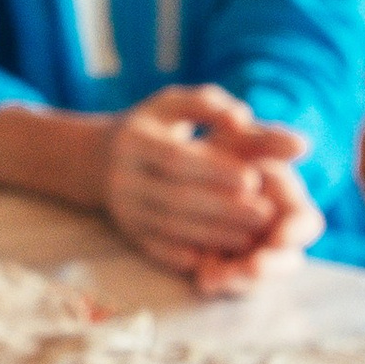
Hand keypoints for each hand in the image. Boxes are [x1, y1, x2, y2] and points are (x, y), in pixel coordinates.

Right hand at [101, 84, 322, 294]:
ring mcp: (124, 208)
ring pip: (170, 228)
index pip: (176, 158)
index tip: (254, 178)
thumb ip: (213, 107)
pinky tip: (220, 258)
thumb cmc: (154, 126)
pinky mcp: (129, 233)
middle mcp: (123, 176)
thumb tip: (245, 119)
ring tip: (253, 236)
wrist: (98, 158)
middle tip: (266, 213)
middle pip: (176, 198)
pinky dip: (189, 256)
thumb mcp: (175, 105)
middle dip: (223, 208)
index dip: (215, 171)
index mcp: (134, 139)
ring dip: (215, 235)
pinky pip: (159, 250)